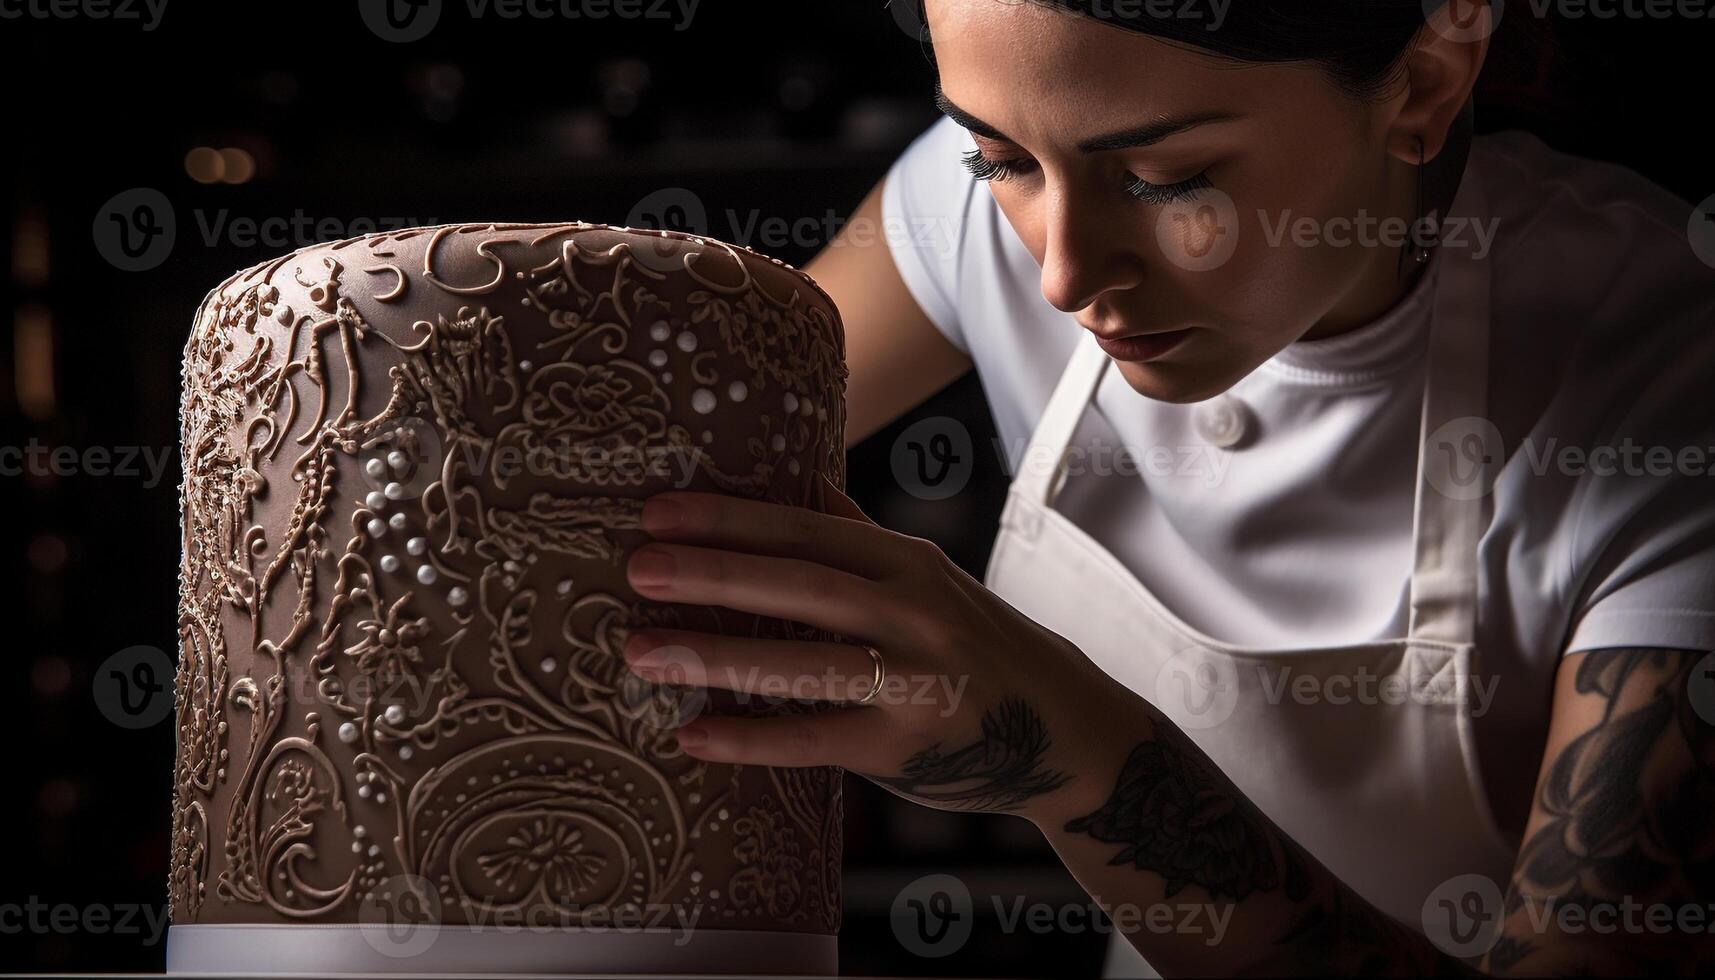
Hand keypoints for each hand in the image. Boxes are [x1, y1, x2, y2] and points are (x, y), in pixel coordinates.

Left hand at [620, 476, 1113, 815]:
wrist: (1063, 730)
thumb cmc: (977, 644)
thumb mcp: (927, 579)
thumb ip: (859, 535)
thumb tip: (799, 474)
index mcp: (907, 563)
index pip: (809, 529)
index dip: (733, 519)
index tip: (660, 512)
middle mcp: (914, 614)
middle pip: (804, 586)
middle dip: (716, 574)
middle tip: (638, 567)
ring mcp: (914, 681)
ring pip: (805, 664)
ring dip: (718, 658)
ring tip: (641, 652)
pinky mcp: (905, 747)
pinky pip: (817, 741)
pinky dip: (753, 740)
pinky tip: (693, 737)